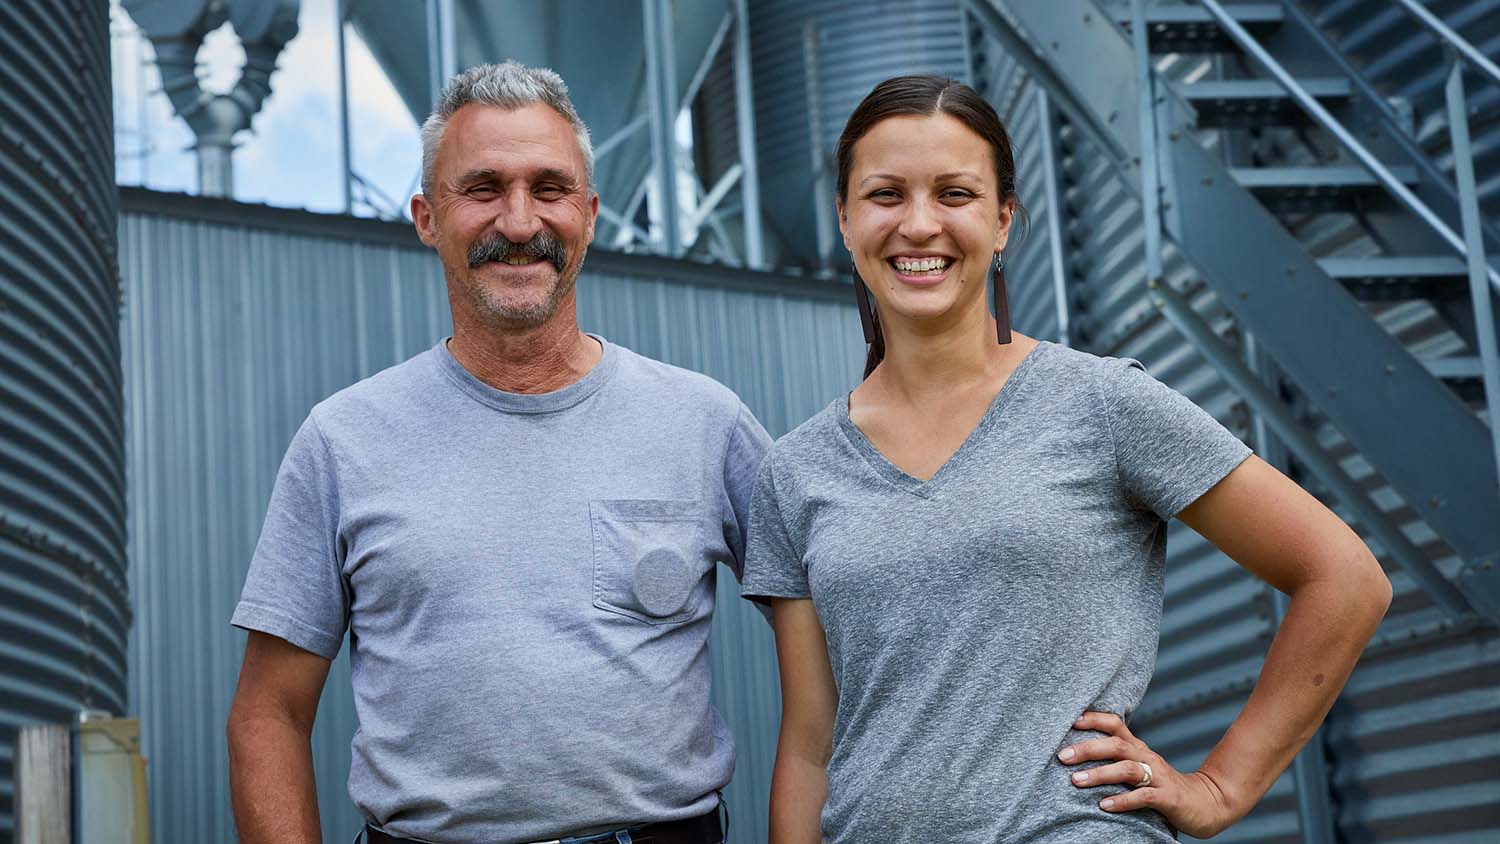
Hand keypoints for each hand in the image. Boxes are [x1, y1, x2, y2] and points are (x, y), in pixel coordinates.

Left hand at [1058, 711, 1243, 838]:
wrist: (1205, 803)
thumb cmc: (1162, 785)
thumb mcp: (1139, 766)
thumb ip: (1114, 758)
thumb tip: (1075, 753)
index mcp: (1138, 747)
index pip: (1115, 724)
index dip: (1093, 719)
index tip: (1069, 721)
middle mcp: (1147, 757)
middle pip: (1116, 745)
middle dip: (1087, 748)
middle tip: (1062, 756)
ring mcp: (1158, 777)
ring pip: (1127, 769)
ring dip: (1100, 774)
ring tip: (1076, 780)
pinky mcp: (1168, 798)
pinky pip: (1144, 797)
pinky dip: (1123, 800)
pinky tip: (1104, 806)